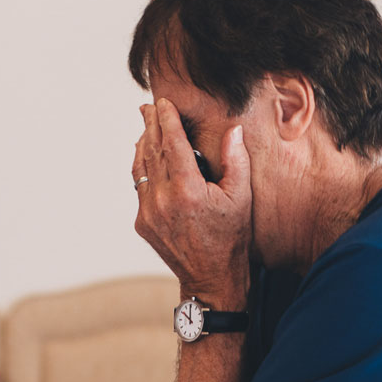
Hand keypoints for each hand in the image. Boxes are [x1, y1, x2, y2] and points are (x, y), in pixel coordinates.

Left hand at [133, 99, 251, 303]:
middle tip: (148, 107)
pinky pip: (140, 187)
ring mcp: (149, 212)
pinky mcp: (142, 222)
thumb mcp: (241, 198)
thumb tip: (234, 130)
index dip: (167, 120)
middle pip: (152, 151)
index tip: (163, 103)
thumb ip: (236, 161)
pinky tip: (147, 158)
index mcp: (188, 190)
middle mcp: (163, 199)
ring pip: (141, 168)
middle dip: (150, 126)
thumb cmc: (232, 237)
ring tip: (145, 126)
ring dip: (143, 144)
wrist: (211, 278)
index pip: (173, 144)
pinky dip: (142, 168)